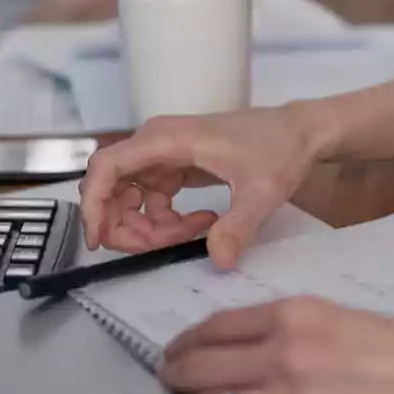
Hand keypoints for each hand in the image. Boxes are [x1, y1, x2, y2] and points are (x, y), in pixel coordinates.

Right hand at [79, 105, 321, 268]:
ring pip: (131, 198)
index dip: (94, 204)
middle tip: (157, 249)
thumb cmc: (280, 150)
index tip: (99, 241)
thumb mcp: (263, 191)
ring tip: (193, 233)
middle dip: (125, 226)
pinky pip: (152, 200)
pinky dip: (166, 221)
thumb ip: (239, 226)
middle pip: (112, 188)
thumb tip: (219, 260)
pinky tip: (202, 224)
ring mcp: (164, 156)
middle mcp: (156, 143)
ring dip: (149, 227)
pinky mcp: (175, 167)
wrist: (299, 132)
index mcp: (165, 140)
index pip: (107, 167)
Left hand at [159, 297, 393, 393]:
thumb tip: (245, 349)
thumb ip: (292, 331)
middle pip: (195, 369)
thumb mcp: (347, 320)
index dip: (183, 344)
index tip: (174, 353)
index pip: (210, 329)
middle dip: (177, 379)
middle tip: (173, 386)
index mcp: (296, 315)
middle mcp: (284, 355)